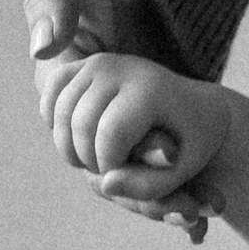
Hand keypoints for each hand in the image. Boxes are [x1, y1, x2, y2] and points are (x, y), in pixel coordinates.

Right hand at [35, 45, 229, 239]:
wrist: (196, 104)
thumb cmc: (192, 143)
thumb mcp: (182, 172)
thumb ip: (148, 187)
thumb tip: (105, 184)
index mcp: (149, 90)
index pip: (109, 136)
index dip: (110, 167)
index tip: (126, 176)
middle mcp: (119, 67)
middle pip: (79, 123)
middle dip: (88, 158)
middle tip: (106, 170)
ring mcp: (98, 61)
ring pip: (60, 110)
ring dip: (69, 145)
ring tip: (93, 159)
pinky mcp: (84, 63)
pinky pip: (52, 90)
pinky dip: (56, 120)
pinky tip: (75, 139)